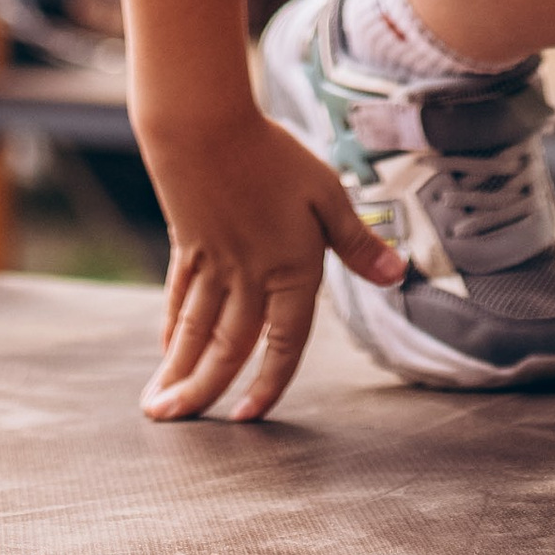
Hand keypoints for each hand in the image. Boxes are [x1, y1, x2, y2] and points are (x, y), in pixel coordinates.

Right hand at [139, 107, 406, 423]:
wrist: (205, 128)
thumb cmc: (272, 156)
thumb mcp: (327, 193)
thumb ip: (356, 242)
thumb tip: (399, 274)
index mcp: (290, 271)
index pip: (284, 344)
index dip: (269, 384)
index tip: (248, 418)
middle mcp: (248, 279)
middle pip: (226, 348)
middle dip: (201, 392)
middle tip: (174, 426)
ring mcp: (212, 265)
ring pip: (193, 332)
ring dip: (176, 372)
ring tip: (156, 407)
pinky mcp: (187, 246)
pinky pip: (179, 298)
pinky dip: (170, 328)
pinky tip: (164, 350)